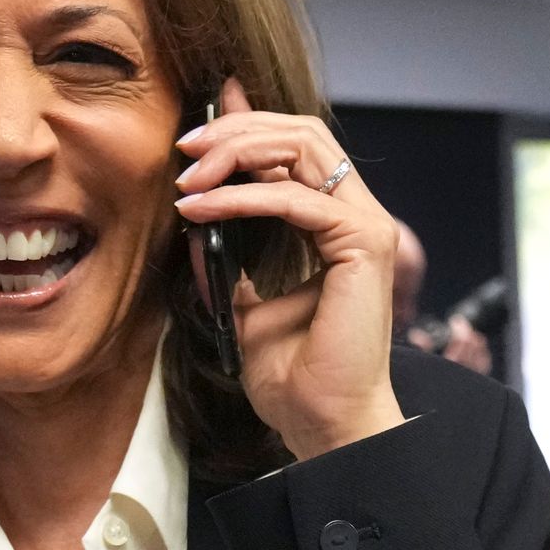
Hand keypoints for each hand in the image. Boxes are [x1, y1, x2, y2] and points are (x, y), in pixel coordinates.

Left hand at [175, 82, 400, 462]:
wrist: (322, 424)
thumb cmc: (294, 377)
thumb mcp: (242, 305)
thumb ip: (228, 257)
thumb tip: (194, 212)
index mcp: (337, 225)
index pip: (297, 148)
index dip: (248, 125)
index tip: (195, 128)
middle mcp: (357, 217)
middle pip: (301, 132)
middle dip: (236, 130)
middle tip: (184, 151)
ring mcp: (366, 227)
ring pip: (303, 146)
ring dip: (237, 151)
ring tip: (188, 178)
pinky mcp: (362, 245)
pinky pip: (294, 199)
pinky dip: (241, 197)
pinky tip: (202, 210)